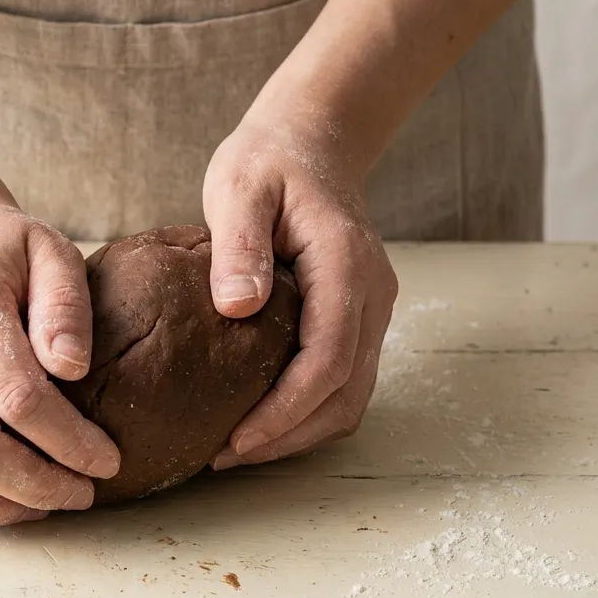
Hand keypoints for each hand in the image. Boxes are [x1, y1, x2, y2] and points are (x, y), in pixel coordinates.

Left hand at [203, 103, 397, 467]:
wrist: (312, 141)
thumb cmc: (269, 161)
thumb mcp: (240, 188)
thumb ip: (240, 244)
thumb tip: (238, 308)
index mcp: (345, 264)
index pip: (327, 359)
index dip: (285, 410)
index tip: (237, 440)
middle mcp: (372, 294)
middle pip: (346, 392)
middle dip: (289, 435)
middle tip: (225, 457)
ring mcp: (371, 309)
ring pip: (351, 396)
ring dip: (300, 431)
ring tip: (238, 448)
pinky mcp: (357, 317)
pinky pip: (343, 380)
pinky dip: (307, 410)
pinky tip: (261, 417)